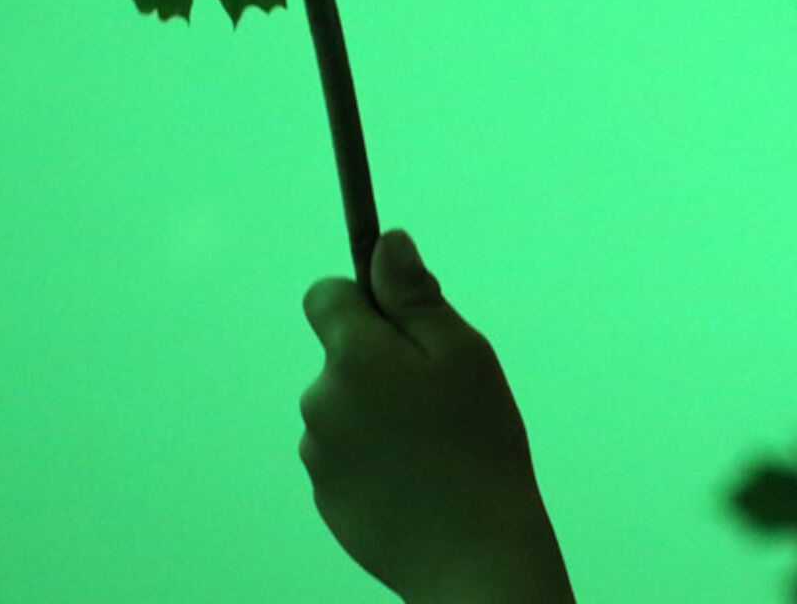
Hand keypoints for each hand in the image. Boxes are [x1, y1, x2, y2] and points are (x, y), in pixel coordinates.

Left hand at [299, 229, 562, 601]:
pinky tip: (417, 479)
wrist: (470, 553)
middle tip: (442, 396)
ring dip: (379, 412)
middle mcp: (321, 397)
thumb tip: (387, 243)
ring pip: (346, 406)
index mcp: (354, 355)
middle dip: (383, 362)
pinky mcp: (325, 494)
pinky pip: (347, 454)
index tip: (403, 320)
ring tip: (435, 445)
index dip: (364, 297)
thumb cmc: (479, 446)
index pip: (324, 294)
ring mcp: (318, 451)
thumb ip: (416, 296)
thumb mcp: (463, 355)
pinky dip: (376, 457)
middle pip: (342, 354)